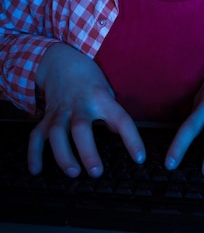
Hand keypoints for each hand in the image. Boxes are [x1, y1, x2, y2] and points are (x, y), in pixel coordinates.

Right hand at [28, 43, 144, 176]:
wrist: (61, 60)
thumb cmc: (89, 79)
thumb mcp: (107, 91)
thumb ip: (112, 114)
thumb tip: (117, 136)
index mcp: (101, 98)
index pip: (121, 119)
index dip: (131, 139)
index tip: (139, 158)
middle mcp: (79, 105)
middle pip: (81, 127)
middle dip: (87, 151)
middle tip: (96, 172)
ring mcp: (60, 111)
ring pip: (57, 133)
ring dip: (63, 154)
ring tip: (73, 172)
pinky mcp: (46, 116)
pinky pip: (37, 135)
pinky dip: (34, 153)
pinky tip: (36, 170)